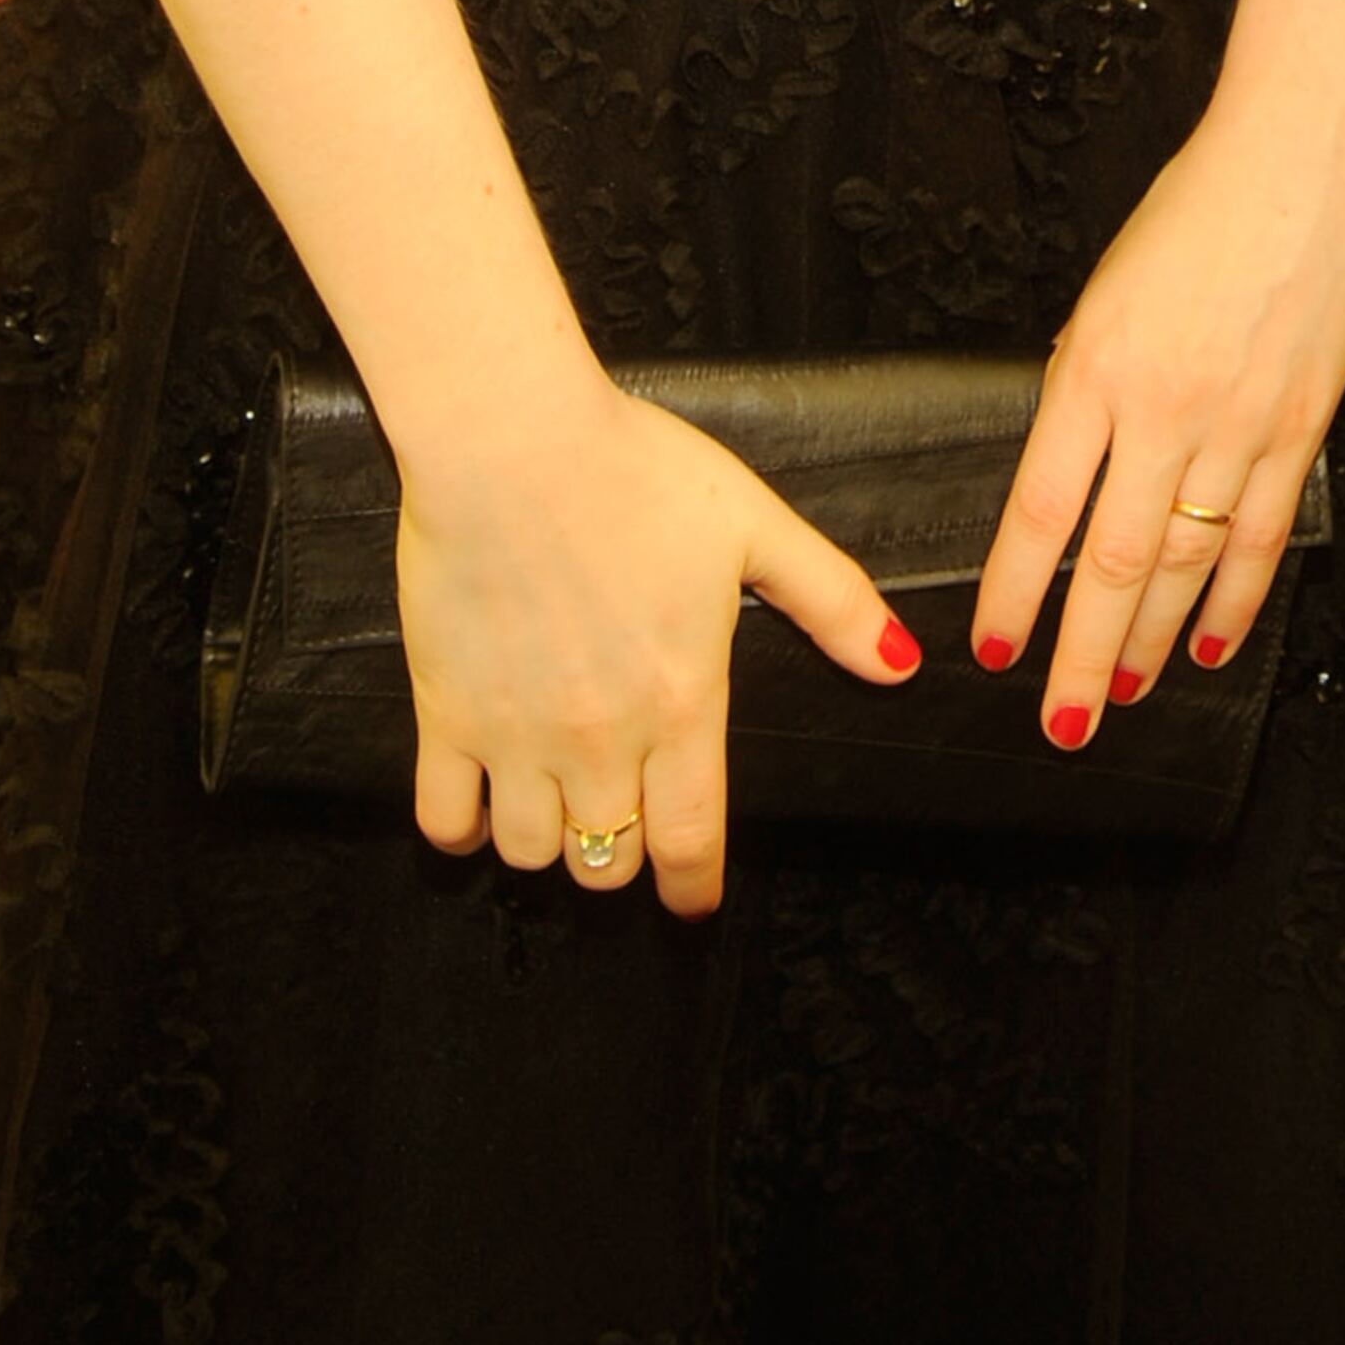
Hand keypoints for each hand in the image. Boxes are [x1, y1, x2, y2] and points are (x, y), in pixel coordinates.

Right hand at [396, 371, 917, 914]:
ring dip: (553, 844)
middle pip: (612, 859)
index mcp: (682, 702)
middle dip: (629, 857)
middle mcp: (601, 737)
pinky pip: (445, 819)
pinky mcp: (445, 714)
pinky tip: (485, 806)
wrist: (514, 443)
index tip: (696, 901)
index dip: (697, 888)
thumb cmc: (636, 472)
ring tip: (563, 803)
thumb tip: (899, 663)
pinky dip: (464, 831)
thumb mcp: (756, 527)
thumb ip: (832, 602)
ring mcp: (516, 734)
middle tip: (630, 821)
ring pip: (533, 853)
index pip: (694, 841)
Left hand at [972, 79, 1344, 745]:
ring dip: (1154, 641)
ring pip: (1187, 561)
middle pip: (1113, 560)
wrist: (1299, 158)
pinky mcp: (1300, 424)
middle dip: (1081, 652)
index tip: (994, 648)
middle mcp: (1163, 406)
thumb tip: (1072, 477)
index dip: (1014, 591)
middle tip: (1060, 719)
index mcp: (1095, 366)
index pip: (1040, 509)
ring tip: (1126, 694)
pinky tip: (1215, 643)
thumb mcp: (1106, 292)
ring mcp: (1237, 421)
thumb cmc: (1197, 209)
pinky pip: (1262, 532)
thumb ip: (1088, 386)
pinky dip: (1237, 598)